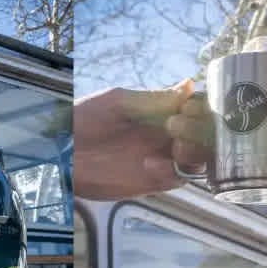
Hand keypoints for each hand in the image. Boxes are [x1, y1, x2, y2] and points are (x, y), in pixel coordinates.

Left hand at [74, 79, 211, 199]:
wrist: (60, 150)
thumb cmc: (84, 119)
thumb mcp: (118, 102)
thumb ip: (154, 99)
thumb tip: (189, 85)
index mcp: (163, 113)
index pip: (199, 111)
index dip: (203, 110)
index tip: (191, 108)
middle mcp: (168, 136)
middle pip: (206, 137)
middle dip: (202, 132)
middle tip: (179, 128)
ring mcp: (162, 159)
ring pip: (198, 160)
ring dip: (195, 153)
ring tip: (175, 146)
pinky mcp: (151, 182)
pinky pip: (176, 179)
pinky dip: (173, 172)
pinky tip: (151, 164)